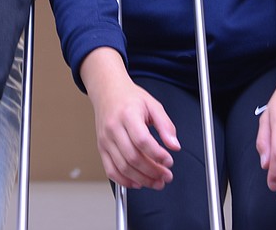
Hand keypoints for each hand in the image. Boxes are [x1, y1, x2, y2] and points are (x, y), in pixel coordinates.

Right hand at [79, 48, 178, 189]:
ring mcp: (105, 139)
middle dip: (152, 171)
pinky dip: (124, 181)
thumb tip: (174, 145)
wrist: (107, 91)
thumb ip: (166, 125)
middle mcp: (114, 128)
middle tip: (166, 176)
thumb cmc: (129, 98)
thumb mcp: (153, 105)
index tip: (169, 161)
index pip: (142, 140)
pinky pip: (110, 170)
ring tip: (156, 182)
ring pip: (122, 167)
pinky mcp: (101, 148)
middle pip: (133, 157)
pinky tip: (137, 183)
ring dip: (142, 179)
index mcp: (128, 115)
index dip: (157, 155)